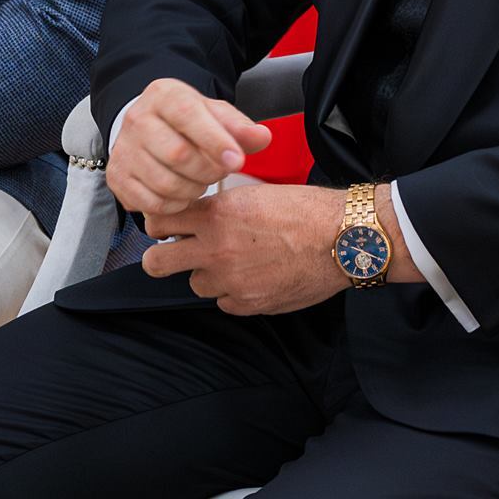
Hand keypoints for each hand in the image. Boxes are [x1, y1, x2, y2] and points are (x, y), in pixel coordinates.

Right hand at [106, 78, 271, 216]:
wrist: (151, 126)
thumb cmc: (188, 121)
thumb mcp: (215, 115)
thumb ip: (239, 127)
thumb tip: (262, 137)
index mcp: (163, 96)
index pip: (188, 116)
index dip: (215, 141)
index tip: (237, 161)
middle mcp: (137, 120)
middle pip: (178, 155)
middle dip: (208, 170)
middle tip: (220, 170)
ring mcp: (123, 150)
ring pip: (165, 183)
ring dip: (193, 189)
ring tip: (201, 179)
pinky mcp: (117, 178)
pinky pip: (152, 204)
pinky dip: (175, 205)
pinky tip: (183, 193)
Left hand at [141, 183, 346, 315]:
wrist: (341, 238)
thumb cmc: (305, 209)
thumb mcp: (254, 193)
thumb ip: (220, 209)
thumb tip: (198, 217)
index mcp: (216, 214)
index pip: (159, 222)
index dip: (159, 225)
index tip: (166, 227)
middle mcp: (216, 249)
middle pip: (157, 263)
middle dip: (160, 258)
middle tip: (174, 253)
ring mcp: (231, 280)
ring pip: (195, 284)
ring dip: (207, 274)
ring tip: (234, 262)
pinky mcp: (248, 304)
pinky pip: (224, 302)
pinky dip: (233, 292)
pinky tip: (254, 277)